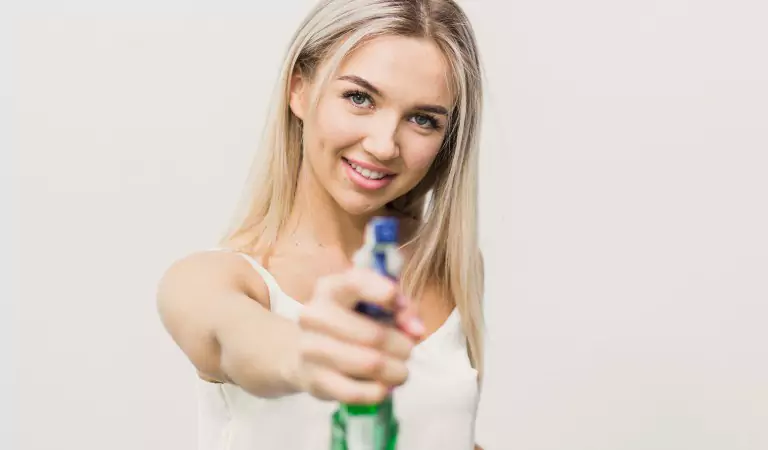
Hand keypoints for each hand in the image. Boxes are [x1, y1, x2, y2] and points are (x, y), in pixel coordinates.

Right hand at [294, 267, 424, 403]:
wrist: (309, 350)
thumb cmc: (353, 320)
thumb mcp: (377, 304)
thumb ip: (402, 308)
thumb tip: (416, 330)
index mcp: (330, 288)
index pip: (356, 283)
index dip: (384, 294)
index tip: (397, 304)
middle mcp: (314, 315)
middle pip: (375, 335)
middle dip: (403, 347)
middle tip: (408, 351)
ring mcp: (310, 349)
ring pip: (370, 365)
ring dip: (396, 371)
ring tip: (400, 371)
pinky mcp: (314, 381)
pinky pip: (358, 393)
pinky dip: (380, 391)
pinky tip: (384, 386)